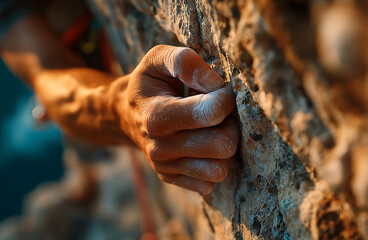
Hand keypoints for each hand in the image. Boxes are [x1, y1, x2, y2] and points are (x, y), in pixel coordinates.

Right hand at [118, 45, 239, 194]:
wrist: (125, 114)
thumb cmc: (149, 84)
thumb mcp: (158, 59)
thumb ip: (185, 62)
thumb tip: (214, 83)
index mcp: (157, 116)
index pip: (211, 114)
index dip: (226, 98)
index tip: (220, 90)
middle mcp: (160, 148)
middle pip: (222, 146)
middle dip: (231, 125)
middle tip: (220, 112)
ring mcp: (165, 167)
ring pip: (219, 170)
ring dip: (225, 148)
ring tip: (214, 129)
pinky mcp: (171, 178)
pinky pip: (209, 183)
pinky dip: (214, 163)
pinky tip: (205, 145)